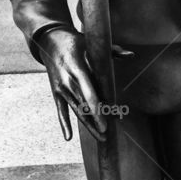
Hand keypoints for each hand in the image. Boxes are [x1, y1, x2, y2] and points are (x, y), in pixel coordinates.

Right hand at [37, 27, 105, 143]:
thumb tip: (131, 55)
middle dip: (95, 121)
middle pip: (83, 106)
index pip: (89, 94)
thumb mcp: (91, 44)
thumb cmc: (76, 42)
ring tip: (101, 137)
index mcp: (77, 69)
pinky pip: (61, 111)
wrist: (49, 41)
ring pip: (76, 111)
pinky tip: (68, 138)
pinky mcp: (56, 93)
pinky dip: (64, 124)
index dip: (97, 110)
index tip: (106, 122)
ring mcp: (60, 88)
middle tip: (106, 134)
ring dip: (88, 125)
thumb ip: (113, 51)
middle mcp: (67, 81)